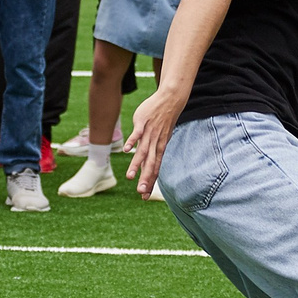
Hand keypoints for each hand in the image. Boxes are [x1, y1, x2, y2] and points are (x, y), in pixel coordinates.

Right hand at [124, 83, 187, 198]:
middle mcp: (155, 144)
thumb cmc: (163, 121)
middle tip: (140, 193)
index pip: (155, 169)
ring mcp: (149, 134)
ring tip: (129, 177)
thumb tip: (147, 164)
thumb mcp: (160, 138)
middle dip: (145, 179)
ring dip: (136, 165)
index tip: (144, 197)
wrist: (170, 101)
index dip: (150, 183)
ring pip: (143, 152)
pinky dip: (132, 142)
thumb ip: (152, 151)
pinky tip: (127, 151)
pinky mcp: (143, 123)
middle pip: (150, 164)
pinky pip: (137, 134)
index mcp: (159, 149)